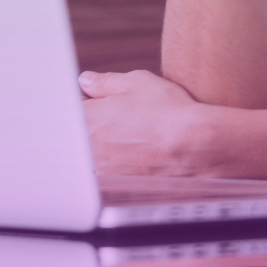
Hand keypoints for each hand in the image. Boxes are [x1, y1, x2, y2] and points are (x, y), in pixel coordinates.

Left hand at [80, 68, 212, 175]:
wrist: (195, 146)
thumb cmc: (168, 112)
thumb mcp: (137, 82)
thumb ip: (105, 82)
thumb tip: (87, 81)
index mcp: (87, 117)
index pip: (70, 111)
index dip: (86, 106)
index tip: (99, 104)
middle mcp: (88, 146)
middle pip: (80, 135)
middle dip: (96, 127)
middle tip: (124, 121)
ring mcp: (101, 169)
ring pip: (95, 156)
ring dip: (108, 148)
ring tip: (137, 138)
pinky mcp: (117, 185)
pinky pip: (110, 173)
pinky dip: (122, 165)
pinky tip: (143, 155)